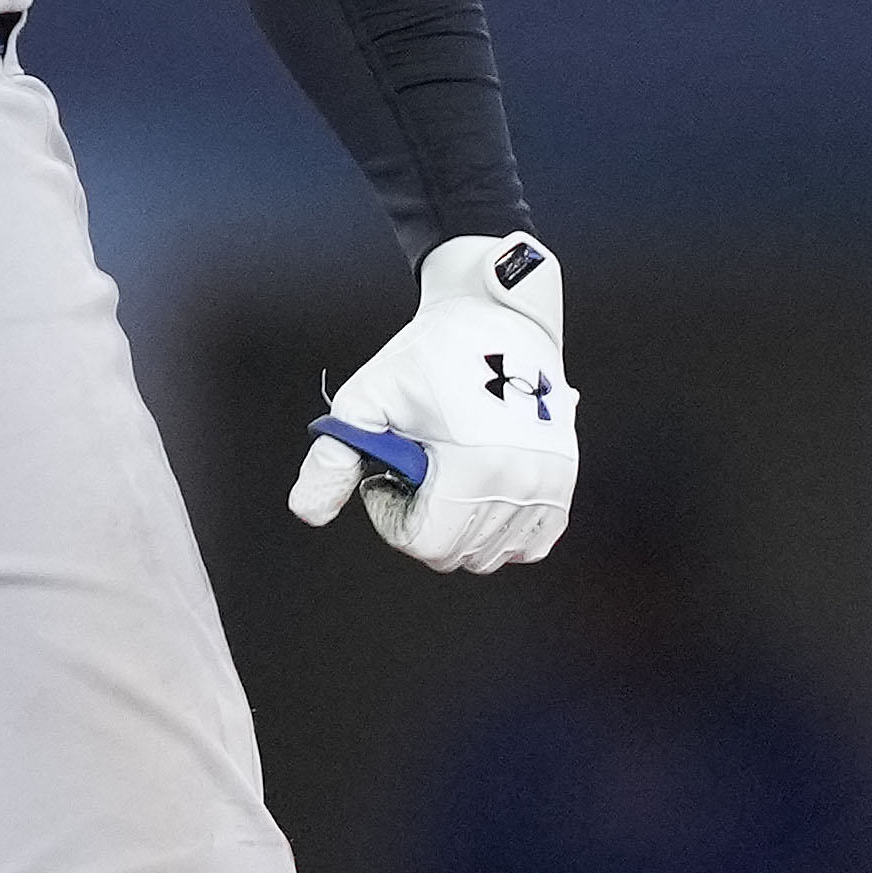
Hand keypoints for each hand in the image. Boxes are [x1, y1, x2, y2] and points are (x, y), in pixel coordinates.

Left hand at [290, 233, 574, 576]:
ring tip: (446, 474)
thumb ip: (332, 459)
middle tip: (415, 470)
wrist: (498, 317)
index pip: (427, 545)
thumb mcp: (367, 399)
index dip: (392, 517)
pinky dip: (501, 534)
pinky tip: (477, 495)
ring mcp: (550, 485)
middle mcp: (521, 483)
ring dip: (458, 528)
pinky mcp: (564, 482)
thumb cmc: (431, 354)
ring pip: (490, 555)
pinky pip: (531, 545)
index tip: (389, 475)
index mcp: (474, 467)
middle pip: (456, 555)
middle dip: (422, 521)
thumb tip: (307, 511)